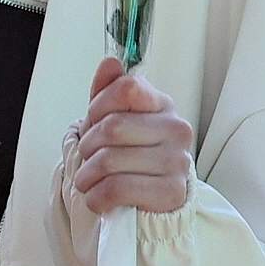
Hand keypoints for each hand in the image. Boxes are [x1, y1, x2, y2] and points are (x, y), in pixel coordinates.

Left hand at [63, 59, 194, 217]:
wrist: (149, 201)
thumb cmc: (130, 157)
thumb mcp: (114, 120)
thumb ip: (108, 91)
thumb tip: (110, 63)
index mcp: (162, 105)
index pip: (127, 88)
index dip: (99, 106)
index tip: (94, 121)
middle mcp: (176, 129)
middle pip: (112, 127)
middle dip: (87, 146)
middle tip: (87, 158)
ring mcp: (178, 161)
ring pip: (110, 160)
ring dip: (87, 175)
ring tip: (89, 180)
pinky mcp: (171, 192)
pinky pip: (117, 189)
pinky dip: (96, 196)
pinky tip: (98, 198)